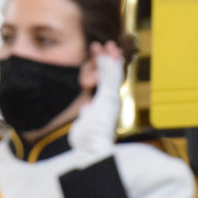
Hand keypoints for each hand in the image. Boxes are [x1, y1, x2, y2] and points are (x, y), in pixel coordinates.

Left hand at [68, 41, 123, 157]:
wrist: (93, 152)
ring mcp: (111, 99)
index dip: (104, 67)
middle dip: (110, 58)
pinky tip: (104, 54)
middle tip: (107, 45)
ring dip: (109, 58)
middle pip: (113, 75)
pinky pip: (109, 77)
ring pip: (113, 73)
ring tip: (107, 45)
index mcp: (105, 105)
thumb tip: (85, 107)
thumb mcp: (84, 123)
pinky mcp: (109, 98)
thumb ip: (86, 113)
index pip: (107, 82)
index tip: (98, 56)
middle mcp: (112, 101)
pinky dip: (107, 64)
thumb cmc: (87, 143)